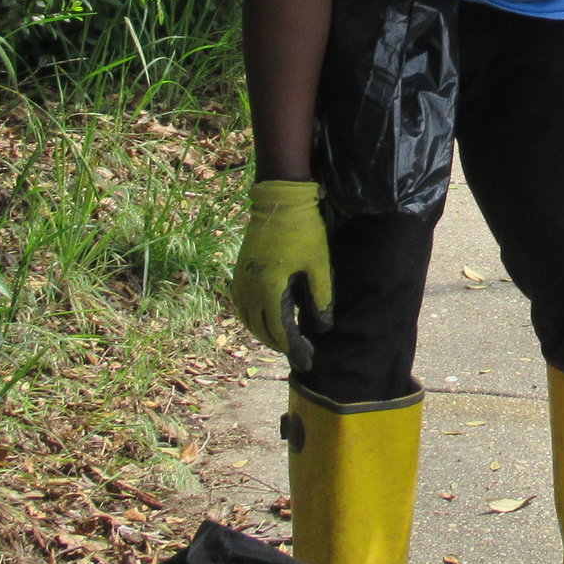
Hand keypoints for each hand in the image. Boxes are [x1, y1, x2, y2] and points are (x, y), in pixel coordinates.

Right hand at [230, 179, 331, 370]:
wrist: (279, 202)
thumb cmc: (303, 231)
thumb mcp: (319, 264)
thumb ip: (321, 297)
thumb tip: (323, 328)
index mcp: (269, 289)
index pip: (279, 331)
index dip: (294, 348)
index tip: (308, 361)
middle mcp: (249, 290)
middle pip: (262, 330)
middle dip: (282, 345)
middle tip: (302, 354)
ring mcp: (241, 282)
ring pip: (249, 321)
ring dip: (266, 334)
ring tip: (286, 342)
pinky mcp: (240, 273)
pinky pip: (243, 307)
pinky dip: (255, 319)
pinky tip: (268, 320)